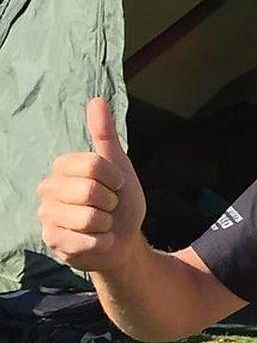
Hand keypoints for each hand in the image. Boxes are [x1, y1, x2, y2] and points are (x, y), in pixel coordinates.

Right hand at [38, 97, 146, 271]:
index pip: (92, 164)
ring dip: (106, 224)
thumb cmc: (120, 203)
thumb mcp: (119, 167)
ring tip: (101, 224)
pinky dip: (102, 242)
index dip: (114, 178)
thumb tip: (97, 100)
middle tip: (108, 208)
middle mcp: (48, 189)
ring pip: (89, 218)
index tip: (116, 185)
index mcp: (62, 168)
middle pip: (90, 190)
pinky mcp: (53, 241)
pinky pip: (86, 241)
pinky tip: (97, 241)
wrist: (123, 241)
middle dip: (111, 203)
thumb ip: (106, 136)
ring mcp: (47, 216)